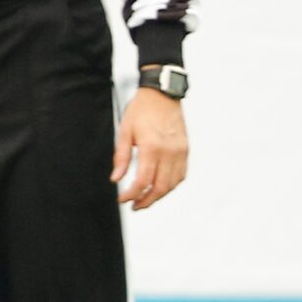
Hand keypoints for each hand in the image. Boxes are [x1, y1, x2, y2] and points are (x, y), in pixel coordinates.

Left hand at [113, 85, 190, 209]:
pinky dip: (171, 185)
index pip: (143, 181)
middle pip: (160, 188)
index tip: (121, 199)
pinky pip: (181, 175)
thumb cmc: (140, 110)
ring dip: (159, 196)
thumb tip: (116, 179)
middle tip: (134, 206)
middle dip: (146, 201)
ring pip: (173, 184)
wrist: (162, 94)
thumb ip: (121, 158)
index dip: (131, 194)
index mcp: (152, 147)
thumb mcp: (124, 132)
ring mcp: (180, 152)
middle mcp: (169, 152)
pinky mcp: (185, 150)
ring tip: (145, 199)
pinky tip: (160, 187)